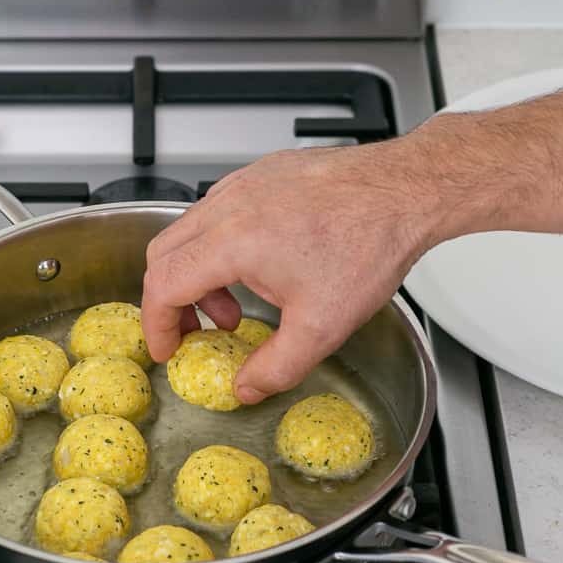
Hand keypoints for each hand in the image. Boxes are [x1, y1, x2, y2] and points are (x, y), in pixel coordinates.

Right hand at [142, 136, 444, 403]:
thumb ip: (275, 367)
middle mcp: (230, 205)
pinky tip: (258, 269)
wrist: (404, 191)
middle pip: (165, 254)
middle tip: (193, 332)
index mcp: (232, 241)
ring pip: (189, 231)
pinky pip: (218, 212)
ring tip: (233, 307)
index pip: (164, 284)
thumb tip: (245, 388)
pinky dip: (218, 247)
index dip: (157, 323)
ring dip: (199, 275)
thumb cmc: (368, 243)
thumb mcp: (321, 326)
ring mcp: (244, 184)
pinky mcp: (262, 175)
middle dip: (171, 300)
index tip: (169, 347)